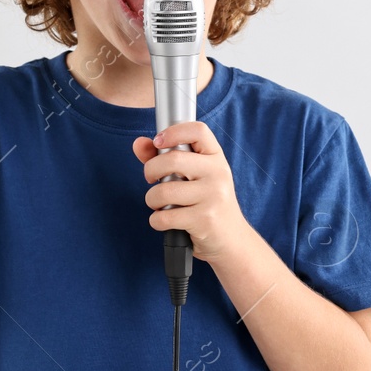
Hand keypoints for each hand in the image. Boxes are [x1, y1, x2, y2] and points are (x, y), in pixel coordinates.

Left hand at [132, 121, 253, 264]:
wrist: (232, 240)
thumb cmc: (207, 203)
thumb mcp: (193, 177)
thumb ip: (164, 158)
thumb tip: (139, 143)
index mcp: (216, 157)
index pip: (198, 130)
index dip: (173, 131)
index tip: (158, 141)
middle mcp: (218, 173)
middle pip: (172, 160)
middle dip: (150, 170)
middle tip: (151, 179)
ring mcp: (213, 196)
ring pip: (164, 191)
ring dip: (152, 200)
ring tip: (159, 205)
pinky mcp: (205, 220)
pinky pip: (165, 216)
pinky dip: (156, 221)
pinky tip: (164, 221)